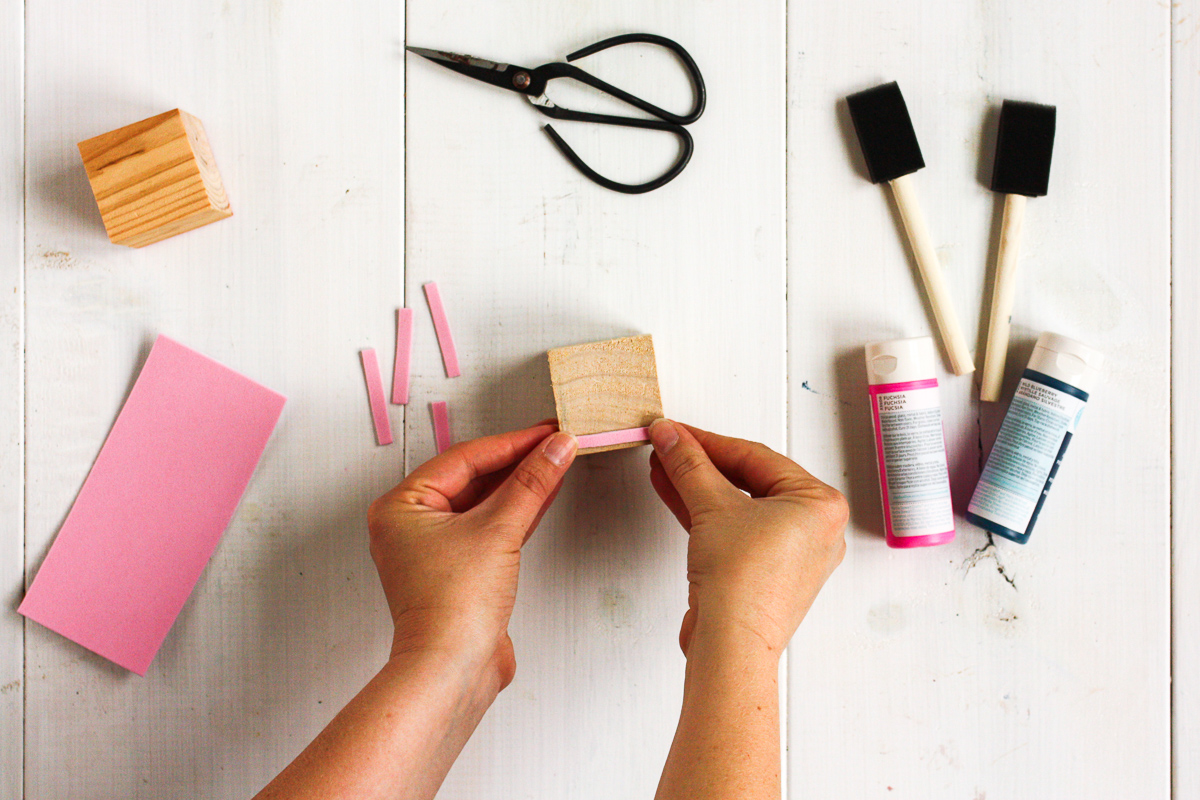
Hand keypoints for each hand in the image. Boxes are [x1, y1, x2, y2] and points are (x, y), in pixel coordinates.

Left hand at [367, 423, 577, 688]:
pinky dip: (516, 512)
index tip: (548, 431)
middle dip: (517, 461)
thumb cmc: (452, 608)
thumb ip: (531, 484)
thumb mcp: (498, 531)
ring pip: (483, 503)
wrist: (451, 671)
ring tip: (556, 462)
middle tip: (555, 442)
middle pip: (473, 478)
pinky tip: (543, 496)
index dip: (512, 442)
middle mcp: (411, 524)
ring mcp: (433, 549)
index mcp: (401, 505)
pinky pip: (488, 528)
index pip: (465, 458)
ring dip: (520, 485)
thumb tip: (556, 448)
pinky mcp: (457, 571)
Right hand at [647, 419, 847, 657]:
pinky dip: (706, 516)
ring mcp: (790, 555)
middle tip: (670, 446)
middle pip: (748, 481)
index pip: (756, 457)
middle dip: (702, 465)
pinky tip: (675, 495)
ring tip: (665, 468)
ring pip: (738, 508)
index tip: (677, 432)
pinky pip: (735, 532)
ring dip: (698, 488)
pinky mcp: (765, 574)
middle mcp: (813, 529)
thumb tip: (671, 435)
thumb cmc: (744, 584)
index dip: (709, 441)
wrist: (732, 645)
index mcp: (820, 504)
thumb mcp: (712, 506)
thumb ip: (689, 464)